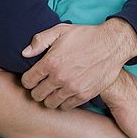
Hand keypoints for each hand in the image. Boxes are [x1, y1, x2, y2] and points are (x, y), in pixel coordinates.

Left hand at [21, 18, 136, 109]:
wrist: (111, 44)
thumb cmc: (85, 35)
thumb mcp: (61, 30)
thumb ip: (40, 40)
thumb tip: (24, 53)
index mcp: (51, 61)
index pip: (27, 81)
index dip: (27, 79)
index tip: (33, 77)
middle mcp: (59, 77)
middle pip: (37, 95)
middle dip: (37, 90)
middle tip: (42, 85)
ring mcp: (72, 88)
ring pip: (50, 103)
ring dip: (50, 98)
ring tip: (53, 90)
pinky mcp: (84, 95)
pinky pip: (67, 106)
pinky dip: (64, 102)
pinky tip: (66, 93)